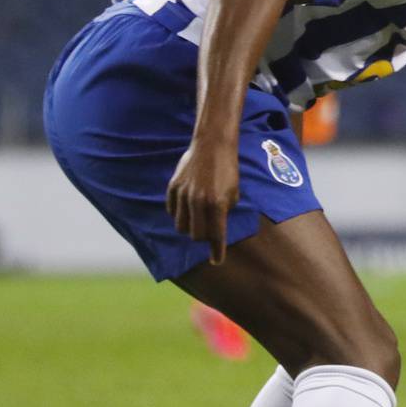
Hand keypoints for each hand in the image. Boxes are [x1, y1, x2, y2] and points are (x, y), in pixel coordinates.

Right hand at [167, 134, 240, 264]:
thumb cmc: (228, 170)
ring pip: (181, 226)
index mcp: (216, 204)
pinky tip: (187, 209)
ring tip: (198, 220)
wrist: (212, 145)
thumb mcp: (234, 192)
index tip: (216, 261)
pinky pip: (172, 211)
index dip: (216, 251)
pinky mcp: (173, 188)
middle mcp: (198, 202)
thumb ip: (225, 212)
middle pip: (195, 235)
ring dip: (190, 227)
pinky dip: (179, 214)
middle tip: (209, 233)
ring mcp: (183, 195)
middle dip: (203, 238)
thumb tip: (215, 228)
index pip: (216, 236)